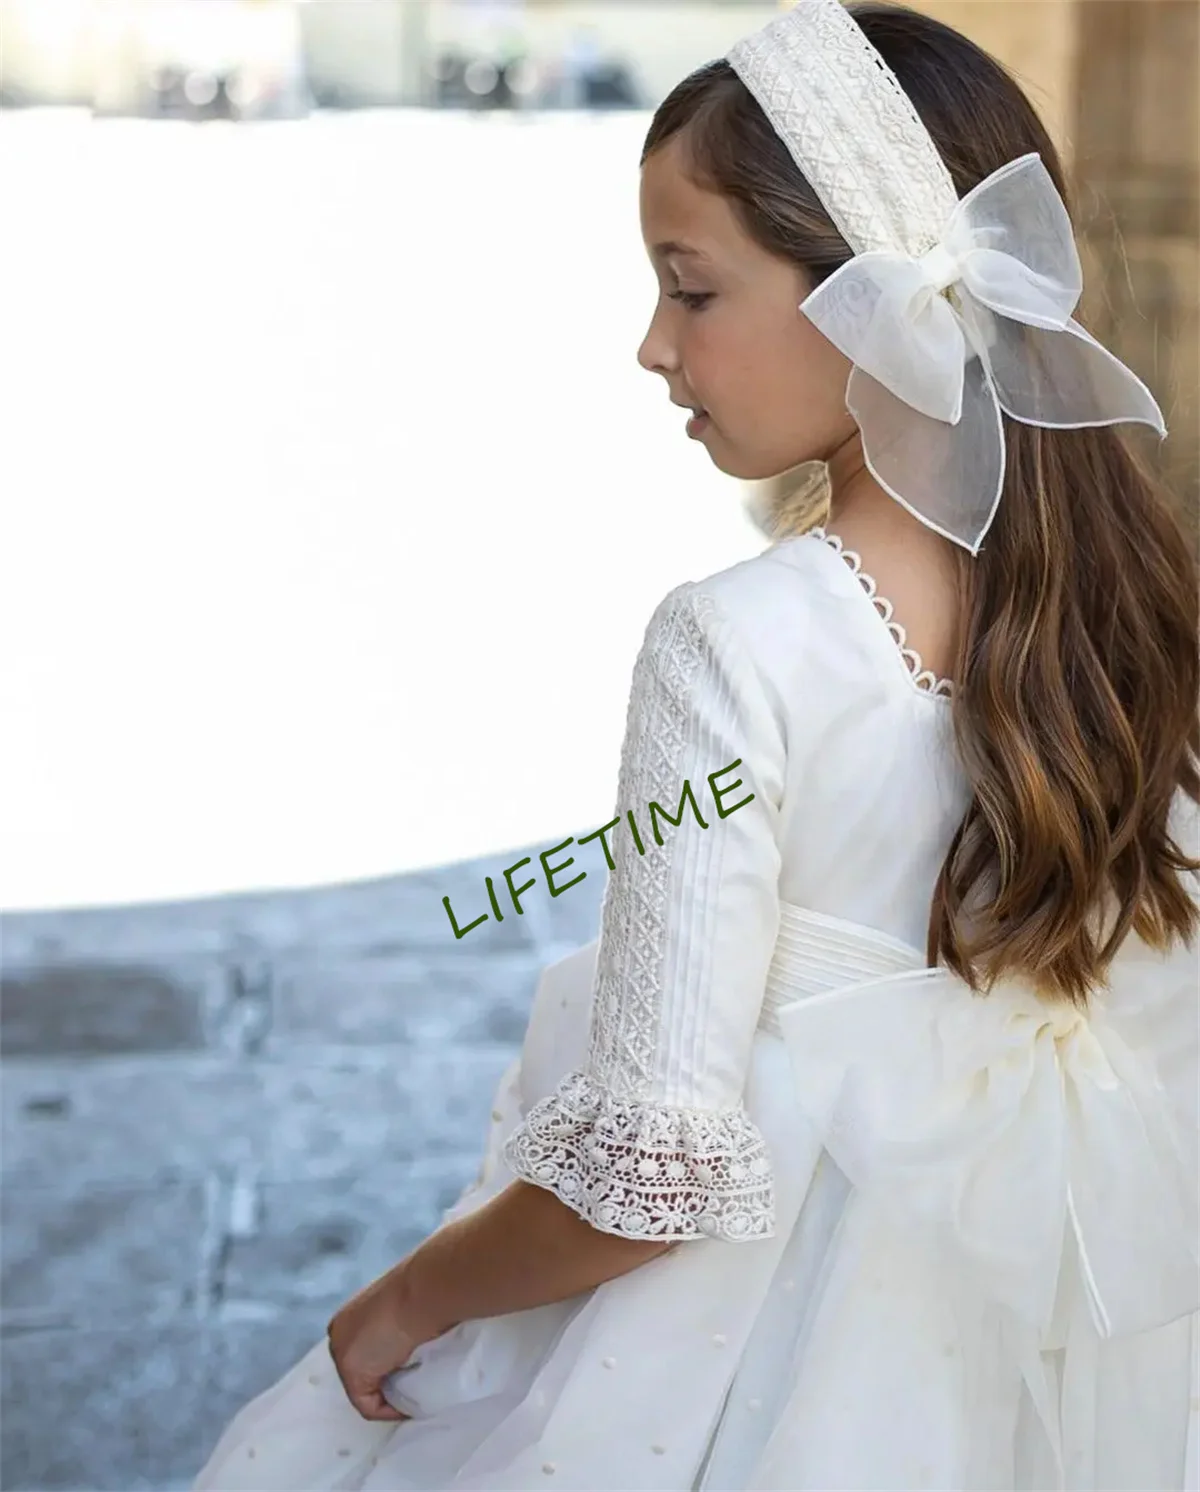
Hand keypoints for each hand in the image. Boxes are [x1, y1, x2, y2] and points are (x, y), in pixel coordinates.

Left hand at [325, 1262, 449, 1422]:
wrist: (422, 1291)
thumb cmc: (423, 1293)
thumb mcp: (405, 1308)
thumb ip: (396, 1325)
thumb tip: (408, 1346)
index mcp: (350, 1315)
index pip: (363, 1350)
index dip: (385, 1366)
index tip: (410, 1370)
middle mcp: (339, 1332)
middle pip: (362, 1368)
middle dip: (385, 1380)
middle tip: (413, 1383)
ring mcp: (341, 1351)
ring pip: (364, 1388)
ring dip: (389, 1393)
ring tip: (414, 1392)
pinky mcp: (351, 1372)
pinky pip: (368, 1405)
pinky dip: (390, 1410)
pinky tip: (410, 1404)